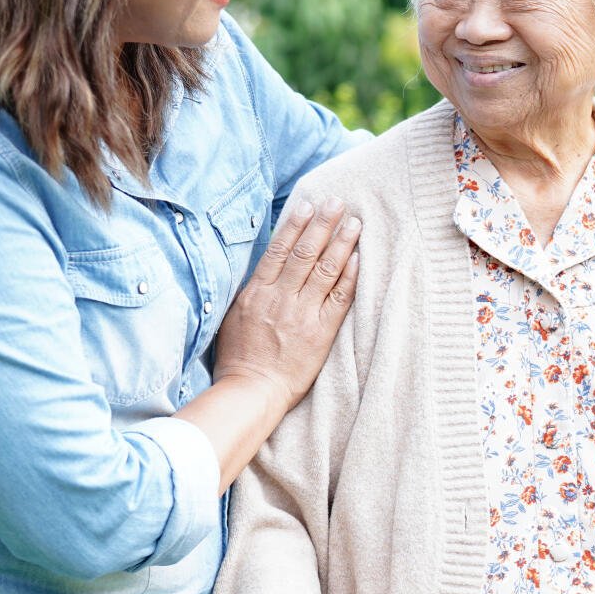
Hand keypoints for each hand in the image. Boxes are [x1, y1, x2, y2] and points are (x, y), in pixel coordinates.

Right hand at [213, 195, 360, 416]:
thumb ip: (252, 291)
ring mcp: (302, 314)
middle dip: (322, 224)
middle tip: (337, 202)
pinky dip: (349, 275)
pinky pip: (339, 297)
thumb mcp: (235, 316)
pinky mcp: (321, 332)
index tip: (307, 205)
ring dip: (341, 242)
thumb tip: (266, 267)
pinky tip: (358, 257)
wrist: (252, 391)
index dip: (295, 225)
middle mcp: (280, 298)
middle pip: (305, 252)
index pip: (279, 250)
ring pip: (325, 269)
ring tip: (354, 222)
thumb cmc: (239, 358)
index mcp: (256, 292)